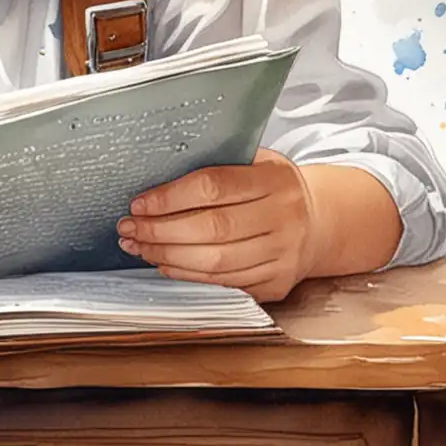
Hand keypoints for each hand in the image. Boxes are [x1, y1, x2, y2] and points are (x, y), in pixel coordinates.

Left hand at [117, 148, 317, 302]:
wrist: (317, 221)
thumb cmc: (271, 186)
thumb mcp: (254, 161)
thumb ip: (215, 164)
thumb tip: (153, 174)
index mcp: (274, 179)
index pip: (213, 187)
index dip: (170, 197)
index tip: (138, 203)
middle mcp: (283, 218)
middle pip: (212, 230)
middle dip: (160, 231)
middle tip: (128, 228)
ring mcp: (283, 255)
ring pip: (215, 263)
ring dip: (167, 256)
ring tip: (138, 246)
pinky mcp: (276, 284)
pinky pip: (224, 283)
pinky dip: (188, 276)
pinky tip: (164, 263)